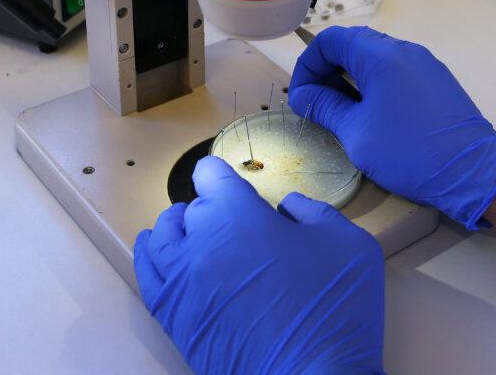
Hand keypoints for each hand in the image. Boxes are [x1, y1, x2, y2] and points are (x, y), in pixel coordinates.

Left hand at [133, 156, 384, 374]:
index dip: (222, 174)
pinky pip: (148, 278)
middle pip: (189, 210)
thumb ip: (312, 211)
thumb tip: (287, 208)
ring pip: (160, 240)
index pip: (210, 175)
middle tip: (234, 221)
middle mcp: (199, 242)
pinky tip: (162, 257)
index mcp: (237, 214)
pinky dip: (152, 260)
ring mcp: (182, 284)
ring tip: (190, 230)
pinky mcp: (176, 320)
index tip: (233, 181)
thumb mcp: (347, 241)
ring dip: (175, 229)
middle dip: (210, 208)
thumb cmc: (333, 306)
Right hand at [289, 26, 495, 230]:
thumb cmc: (411, 153)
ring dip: (352, 79)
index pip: (332, 40)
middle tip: (318, 105)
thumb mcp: (356, 133)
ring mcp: (425, 64)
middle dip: (328, 71)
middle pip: (354, 45)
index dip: (308, 65)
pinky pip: (397, 72)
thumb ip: (325, 107)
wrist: (472, 170)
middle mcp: (405, 51)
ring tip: (343, 114)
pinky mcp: (437, 80)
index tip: (302, 96)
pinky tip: (373, 116)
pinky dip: (376, 85)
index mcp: (382, 56)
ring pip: (376, 59)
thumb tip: (303, 95)